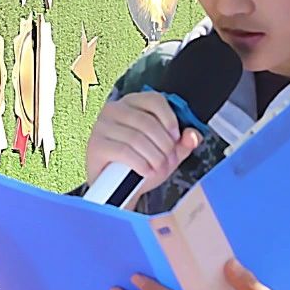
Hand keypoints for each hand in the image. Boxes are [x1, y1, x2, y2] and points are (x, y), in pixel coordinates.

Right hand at [86, 92, 201, 198]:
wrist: (116, 190)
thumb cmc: (138, 166)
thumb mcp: (165, 153)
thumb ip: (182, 143)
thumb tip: (194, 135)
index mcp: (132, 104)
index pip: (154, 100)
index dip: (169, 118)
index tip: (176, 137)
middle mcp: (114, 110)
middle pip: (147, 122)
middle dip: (164, 145)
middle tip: (170, 160)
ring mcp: (102, 126)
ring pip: (137, 137)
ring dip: (154, 157)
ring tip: (159, 168)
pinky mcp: (95, 145)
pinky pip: (124, 151)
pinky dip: (140, 163)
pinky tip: (146, 171)